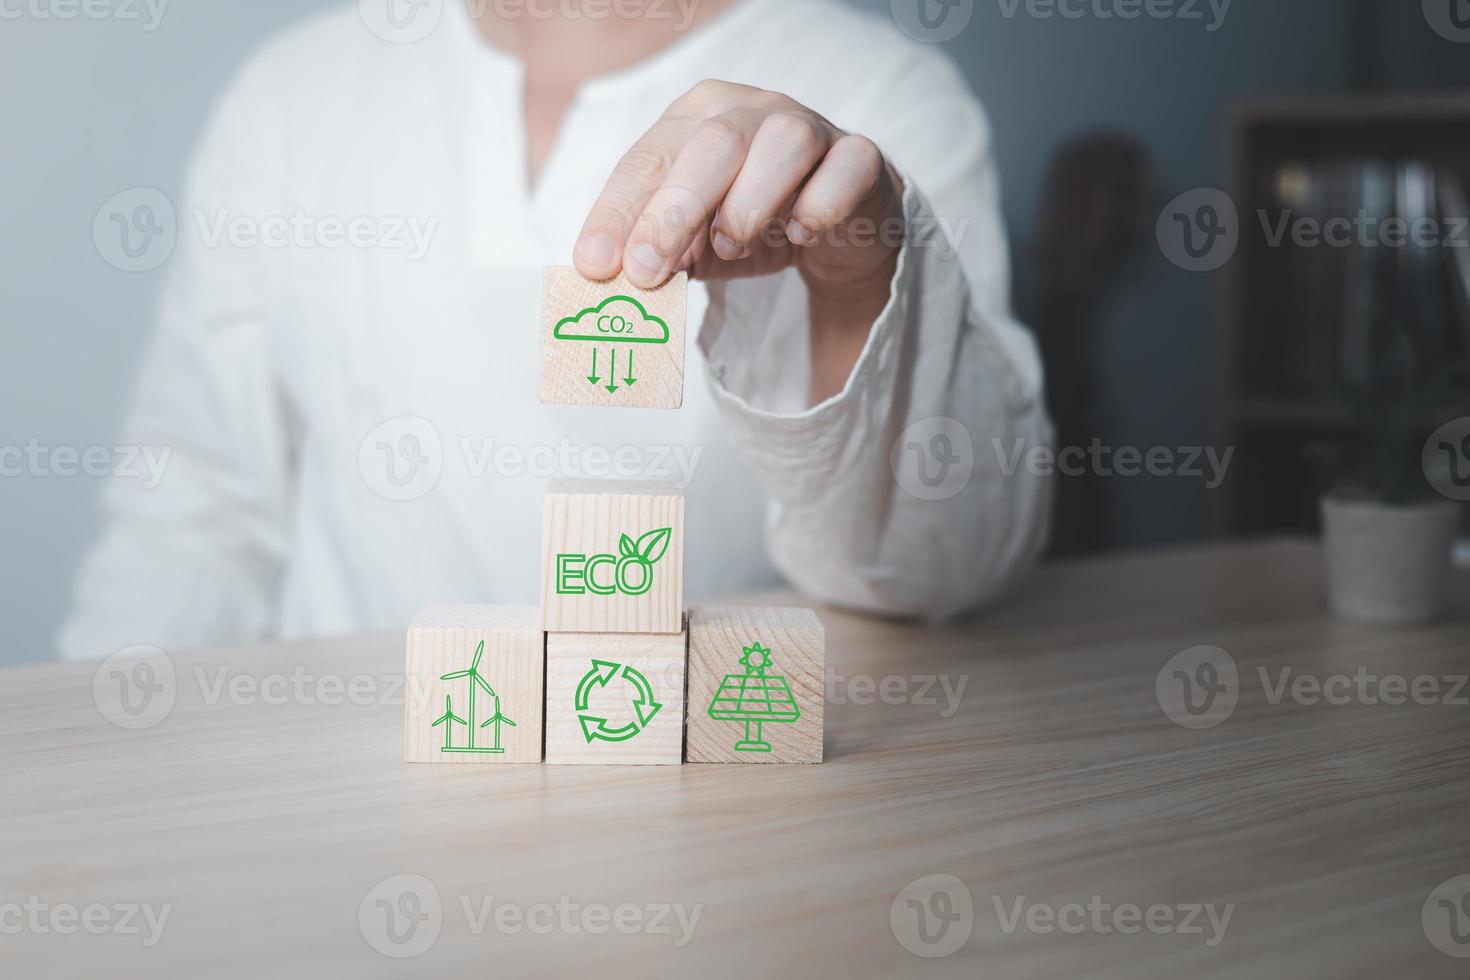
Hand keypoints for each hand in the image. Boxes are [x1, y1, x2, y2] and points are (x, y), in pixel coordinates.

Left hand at [573, 79, 903, 299]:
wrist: (835, 232)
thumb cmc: (752, 225)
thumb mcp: (691, 242)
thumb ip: (654, 252)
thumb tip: (608, 277)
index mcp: (696, 117)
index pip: (648, 158)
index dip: (617, 213)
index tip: (595, 265)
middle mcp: (752, 108)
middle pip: (712, 144)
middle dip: (672, 211)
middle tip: (646, 271)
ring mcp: (812, 126)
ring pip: (784, 142)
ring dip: (749, 204)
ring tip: (730, 247)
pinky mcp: (861, 157)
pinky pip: (847, 169)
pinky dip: (820, 206)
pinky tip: (800, 235)